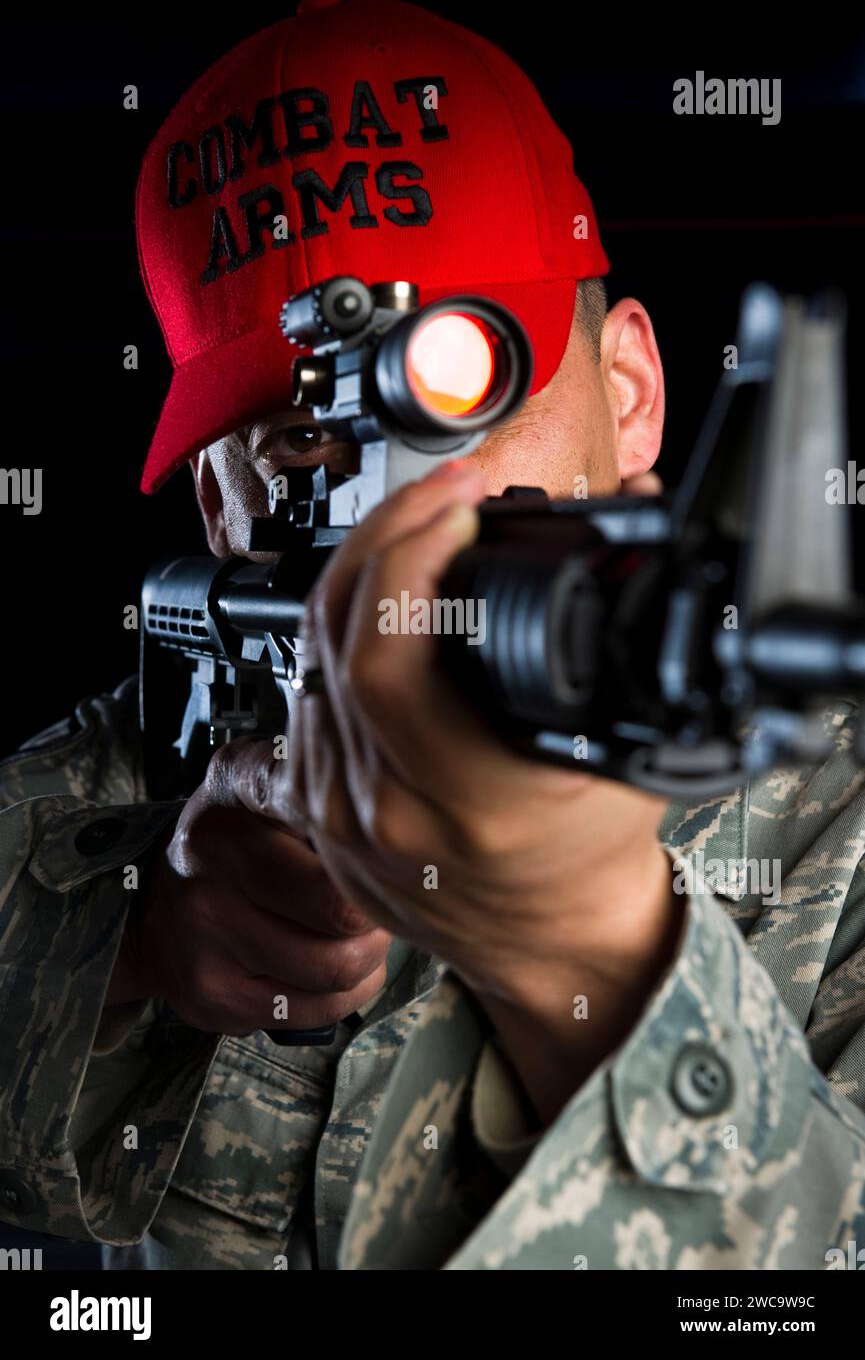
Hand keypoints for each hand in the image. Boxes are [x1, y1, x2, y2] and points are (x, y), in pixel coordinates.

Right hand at [107, 738, 389, 1035]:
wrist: (150, 907)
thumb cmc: (229, 836)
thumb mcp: (254, 780)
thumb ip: (305, 777)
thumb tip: (377, 805)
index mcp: (229, 813)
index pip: (320, 829)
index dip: (365, 851)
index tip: (377, 851)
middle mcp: (209, 878)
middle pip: (342, 912)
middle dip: (378, 910)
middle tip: (379, 901)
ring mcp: (208, 944)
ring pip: (336, 967)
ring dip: (370, 954)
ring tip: (363, 934)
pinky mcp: (217, 1000)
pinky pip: (319, 1009)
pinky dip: (350, 990)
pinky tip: (340, 965)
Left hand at [286, 460, 681, 1120]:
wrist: (552, 945)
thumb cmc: (591, 857)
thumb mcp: (627, 752)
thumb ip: (624, 644)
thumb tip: (629, 521)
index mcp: (465, 801)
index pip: (388, 655)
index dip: (409, 556)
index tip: (461, 504)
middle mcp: (386, 809)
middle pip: (337, 636)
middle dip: (387, 535)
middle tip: (441, 493)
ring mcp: (339, 811)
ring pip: (311, 656)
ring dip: (360, 572)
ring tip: (416, 525)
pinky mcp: (316, 808)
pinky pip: (306, 693)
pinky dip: (340, 628)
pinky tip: (377, 592)